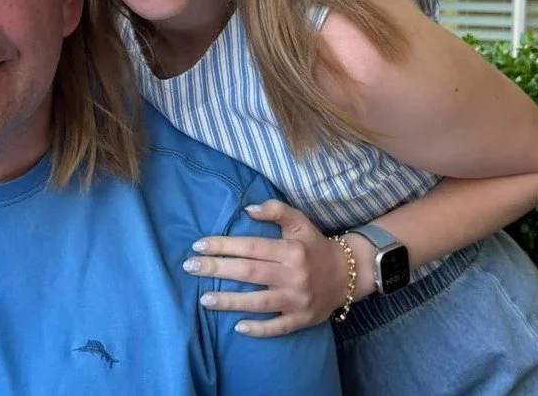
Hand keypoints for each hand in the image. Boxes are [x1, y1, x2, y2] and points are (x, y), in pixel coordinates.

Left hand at [183, 199, 350, 336]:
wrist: (347, 273)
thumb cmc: (315, 245)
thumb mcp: (299, 221)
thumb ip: (275, 210)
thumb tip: (247, 209)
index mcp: (290, 250)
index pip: (250, 247)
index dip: (223, 246)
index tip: (198, 245)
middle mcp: (293, 275)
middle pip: (248, 273)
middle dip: (217, 270)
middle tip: (190, 268)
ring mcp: (297, 300)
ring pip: (258, 302)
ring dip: (229, 301)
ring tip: (204, 299)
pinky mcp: (301, 319)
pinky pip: (277, 326)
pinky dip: (258, 328)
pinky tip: (237, 327)